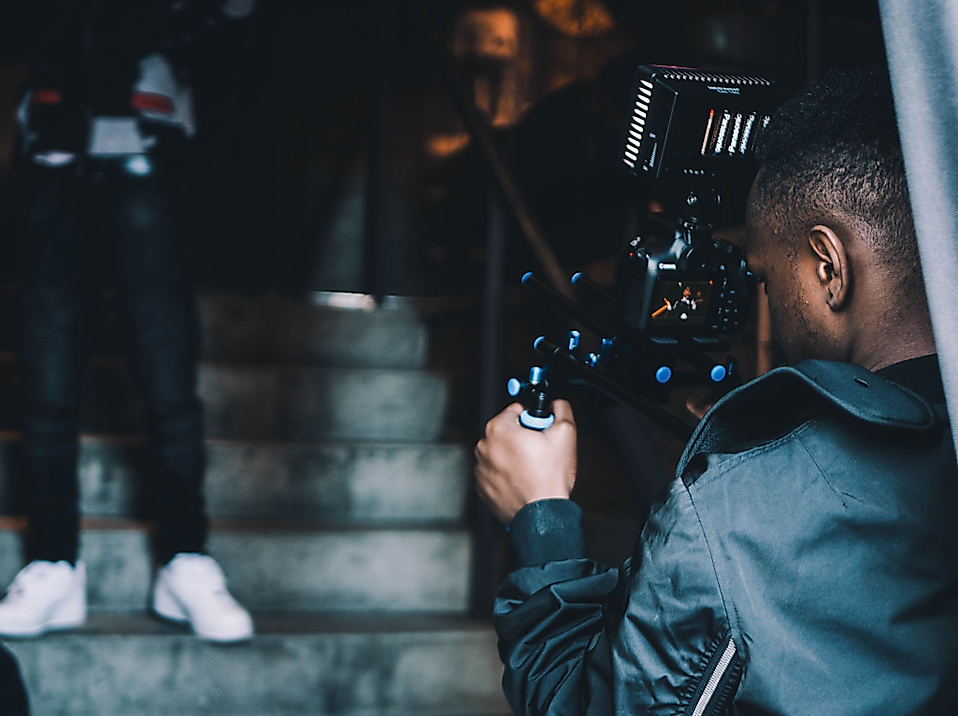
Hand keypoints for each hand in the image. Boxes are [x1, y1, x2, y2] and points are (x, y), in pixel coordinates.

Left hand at [474, 399, 576, 523]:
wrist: (541, 513)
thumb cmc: (548, 478)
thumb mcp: (565, 434)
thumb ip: (561, 410)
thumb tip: (558, 404)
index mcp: (498, 428)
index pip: (516, 409)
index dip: (532, 419)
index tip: (540, 431)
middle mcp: (484, 446)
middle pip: (506, 430)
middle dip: (522, 437)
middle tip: (538, 451)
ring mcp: (481, 468)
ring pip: (500, 452)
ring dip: (513, 456)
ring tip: (531, 469)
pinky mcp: (482, 486)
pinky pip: (495, 472)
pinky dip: (506, 474)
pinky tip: (522, 480)